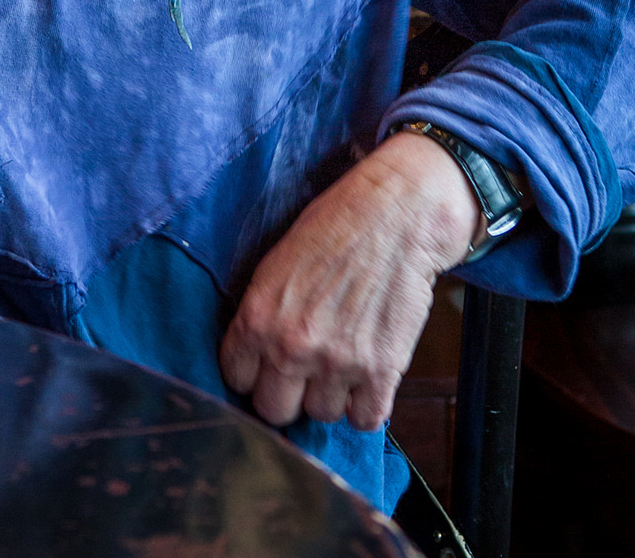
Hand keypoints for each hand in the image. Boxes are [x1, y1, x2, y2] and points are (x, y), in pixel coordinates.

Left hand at [218, 132, 482, 431]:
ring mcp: (336, 364)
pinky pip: (365, 419)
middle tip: (303, 370)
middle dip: (286, 393)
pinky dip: (367, 404)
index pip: (236, 379)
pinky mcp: (381, 372)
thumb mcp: (276, 263)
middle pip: (274, 411)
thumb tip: (255, 355)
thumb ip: (261, 315)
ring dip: (330, 394)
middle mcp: (291, 347)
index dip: (252, 373)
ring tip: (341, 359)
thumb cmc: (336, 226)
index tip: (266, 365)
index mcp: (257, 317)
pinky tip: (366, 376)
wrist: (397, 215)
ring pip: (321, 415)